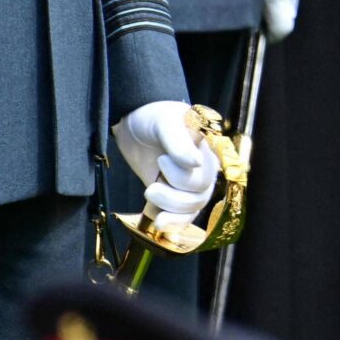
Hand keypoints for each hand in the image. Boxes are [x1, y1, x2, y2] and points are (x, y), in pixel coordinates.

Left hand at [113, 101, 216, 219]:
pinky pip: (183, 217)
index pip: (206, 175)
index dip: (184, 176)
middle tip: (152, 183)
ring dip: (170, 208)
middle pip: (201, 195)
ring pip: (192, 208)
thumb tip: (197, 163)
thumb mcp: (164, 122)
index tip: (162, 159)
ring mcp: (189, 183)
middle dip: (174, 195)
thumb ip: (179, 142)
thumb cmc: (152, 116)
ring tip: (149, 192)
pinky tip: (157, 222)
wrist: (133, 122)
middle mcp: (204, 167)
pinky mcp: (174, 194)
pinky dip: (172, 223)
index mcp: (207, 149)